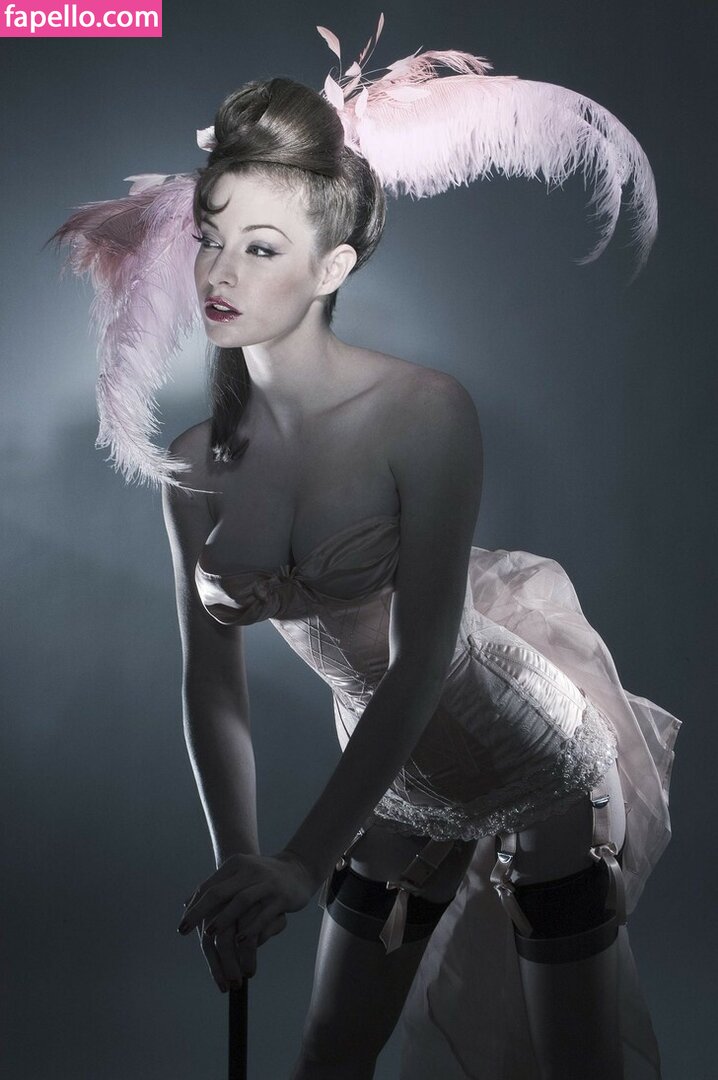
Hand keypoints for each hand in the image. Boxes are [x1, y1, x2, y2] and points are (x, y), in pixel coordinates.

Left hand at [178, 851, 314, 980]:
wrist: (299, 869)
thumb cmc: (263, 877)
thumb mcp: (239, 874)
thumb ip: (215, 887)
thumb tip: (186, 903)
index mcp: (236, 865)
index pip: (209, 887)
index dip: (194, 907)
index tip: (181, 928)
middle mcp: (249, 871)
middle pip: (220, 892)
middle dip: (200, 913)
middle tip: (185, 931)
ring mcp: (266, 883)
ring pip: (241, 902)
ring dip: (224, 919)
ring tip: (209, 935)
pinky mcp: (281, 896)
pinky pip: (264, 913)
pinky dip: (251, 927)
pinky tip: (241, 940)